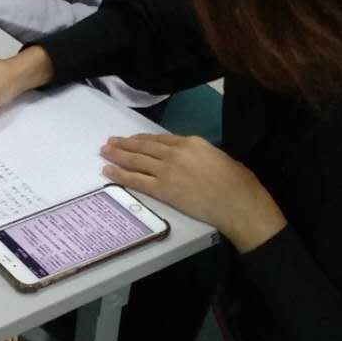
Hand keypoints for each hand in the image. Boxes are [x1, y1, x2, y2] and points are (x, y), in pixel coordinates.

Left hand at [101, 133, 286, 252]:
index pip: (161, 139)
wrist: (236, 201)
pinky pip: (135, 180)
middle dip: (125, 144)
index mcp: (192, 142)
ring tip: (104, 151)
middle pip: (144, 147)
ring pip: (136, 160)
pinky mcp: (162, 189)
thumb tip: (193, 160)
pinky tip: (108, 171)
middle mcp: (175, 153)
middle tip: (110, 142)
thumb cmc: (237, 182)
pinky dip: (119, 175)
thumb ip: (201, 155)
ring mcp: (166, 170)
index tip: (133, 139)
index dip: (143, 139)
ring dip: (117, 155)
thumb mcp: (219, 157)